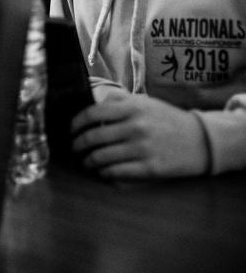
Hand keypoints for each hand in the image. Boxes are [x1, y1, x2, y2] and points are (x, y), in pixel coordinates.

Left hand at [71, 92, 208, 179]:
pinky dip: (105, 172)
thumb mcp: (144, 102)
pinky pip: (117, 172)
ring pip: (102, 157)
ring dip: (89, 161)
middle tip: (74, 148)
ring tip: (87, 161)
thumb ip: (118, 100)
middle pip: (93, 138)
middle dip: (78, 145)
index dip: (76, 123)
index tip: (71, 130)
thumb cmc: (167, 119)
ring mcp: (142, 148)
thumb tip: (90, 100)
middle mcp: (135, 127)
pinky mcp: (150, 167)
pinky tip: (103, 171)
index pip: (91, 113)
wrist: (201, 140)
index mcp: (132, 108)